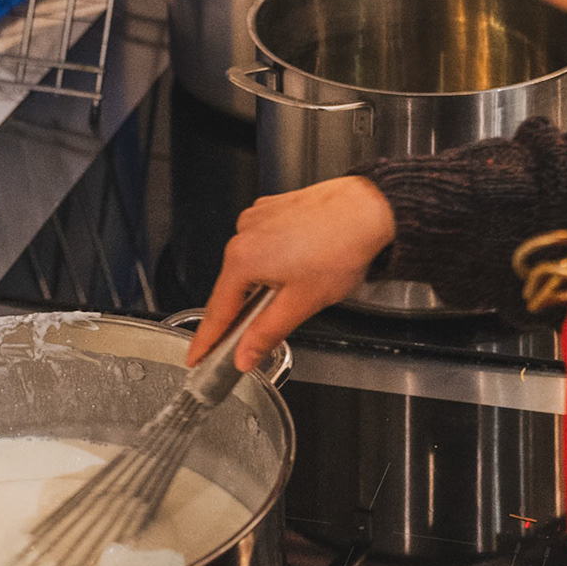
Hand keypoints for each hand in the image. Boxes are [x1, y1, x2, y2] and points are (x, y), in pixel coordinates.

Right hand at [185, 176, 396, 371]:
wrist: (370, 209)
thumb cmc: (342, 247)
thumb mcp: (302, 303)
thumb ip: (266, 333)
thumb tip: (245, 354)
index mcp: (243, 259)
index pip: (217, 312)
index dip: (206, 340)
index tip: (195, 357)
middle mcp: (243, 234)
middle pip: (232, 286)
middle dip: (241, 312)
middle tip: (249, 338)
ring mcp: (257, 218)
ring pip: (249, 264)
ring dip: (261, 284)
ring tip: (295, 290)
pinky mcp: (272, 209)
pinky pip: (262, 243)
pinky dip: (272, 260)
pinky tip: (298, 265)